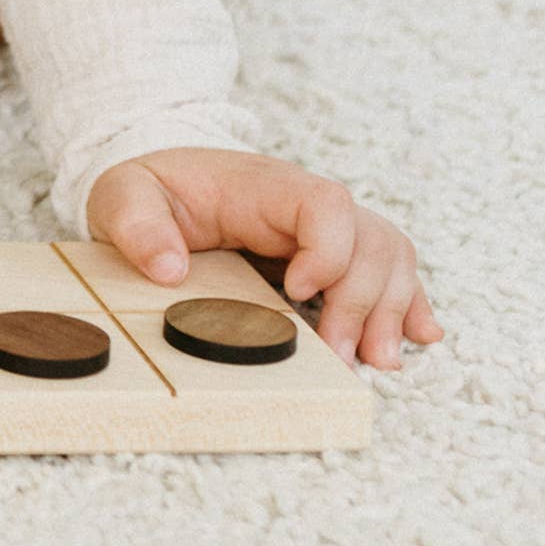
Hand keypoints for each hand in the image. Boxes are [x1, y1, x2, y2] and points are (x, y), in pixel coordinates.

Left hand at [85, 147, 442, 370]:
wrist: (157, 184)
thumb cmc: (147, 190)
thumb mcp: (122, 197)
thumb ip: (137, 226)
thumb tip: (169, 270)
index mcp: (262, 187)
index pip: (325, 204)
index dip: (328, 252)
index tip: (296, 293)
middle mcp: (304, 205)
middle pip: (370, 238)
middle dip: (365, 302)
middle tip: (343, 357)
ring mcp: (324, 230)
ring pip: (389, 255)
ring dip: (394, 308)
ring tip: (379, 361)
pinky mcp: (330, 256)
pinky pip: (387, 268)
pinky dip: (408, 300)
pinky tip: (421, 334)